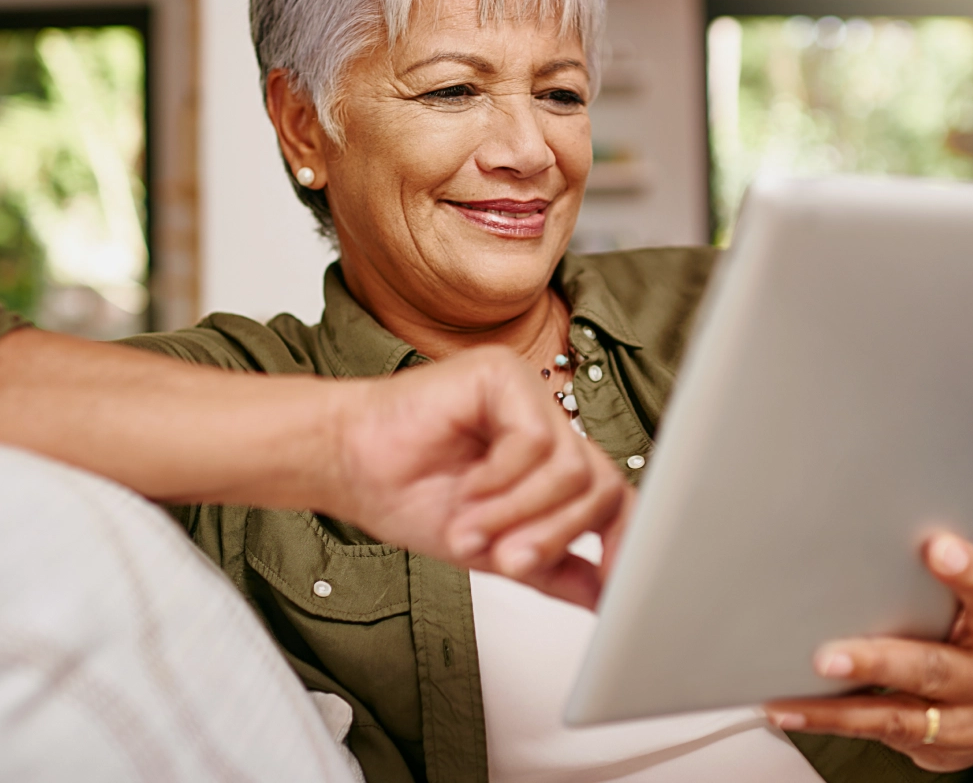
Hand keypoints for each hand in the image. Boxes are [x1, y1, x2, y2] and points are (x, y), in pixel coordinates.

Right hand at [330, 346, 631, 608]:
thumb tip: (604, 598)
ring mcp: (529, 396)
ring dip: (518, 511)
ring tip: (471, 527)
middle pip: (598, 486)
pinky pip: (535, 439)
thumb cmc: (407, 493)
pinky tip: (468, 485)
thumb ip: (551, 567)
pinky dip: (501, 477)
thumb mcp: (493, 549)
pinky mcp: (504, 375)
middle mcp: (546, 424)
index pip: (611, 495)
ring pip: (570, 468)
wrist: (347, 463)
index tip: (619, 588)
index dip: (625, 539)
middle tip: (506, 559)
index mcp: (550, 462)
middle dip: (554, 535)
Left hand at [764, 534, 972, 771]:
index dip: (966, 575)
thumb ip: (933, 580)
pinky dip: (831, 722)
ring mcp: (968, 722)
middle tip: (828, 657)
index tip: (937, 548)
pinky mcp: (942, 750)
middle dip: (876, 664)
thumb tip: (860, 533)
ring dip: (836, 709)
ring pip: (897, 717)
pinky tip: (793, 710)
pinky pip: (880, 736)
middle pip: (933, 669)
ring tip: (790, 698)